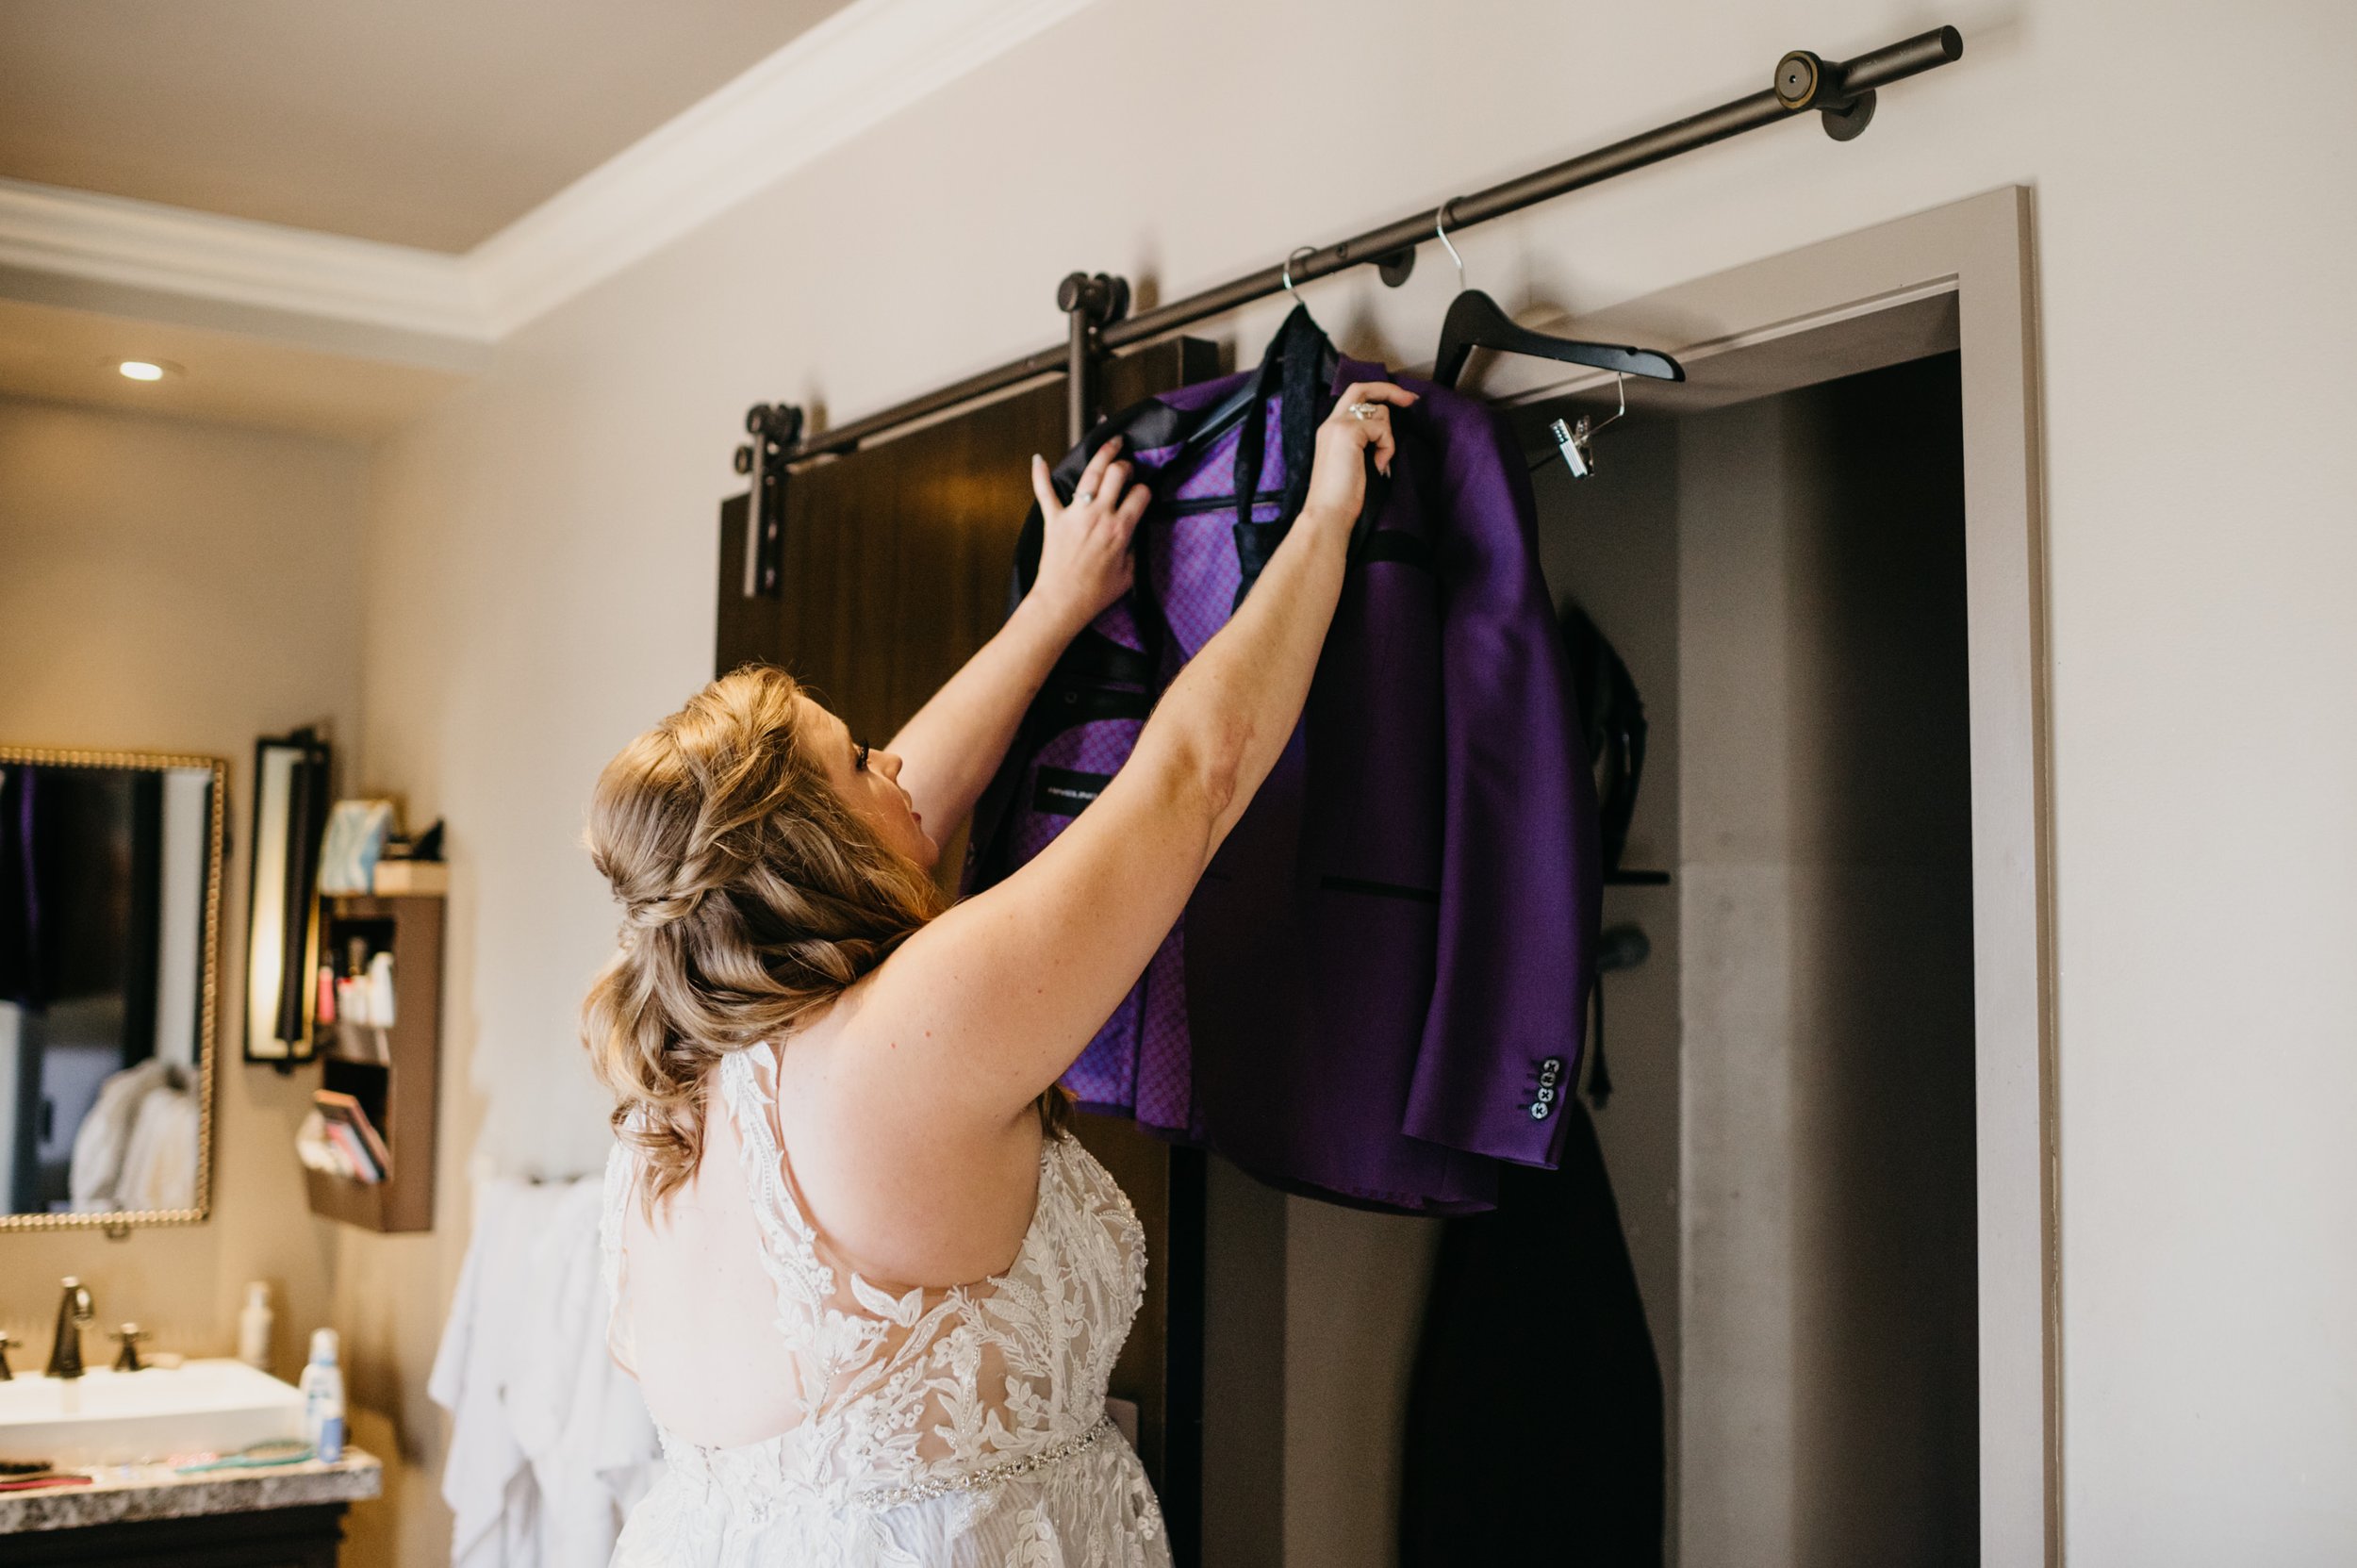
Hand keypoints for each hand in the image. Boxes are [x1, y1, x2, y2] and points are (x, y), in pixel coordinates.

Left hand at [1029, 437, 1149, 634]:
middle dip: (1125, 466)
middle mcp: (1098, 516)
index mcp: (1120, 529)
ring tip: (1111, 444)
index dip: (1144, 491)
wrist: (1062, 603)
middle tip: (1126, 468)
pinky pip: (1045, 492)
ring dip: (1103, 454)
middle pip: (1117, 474)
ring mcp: (1074, 515)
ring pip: (1090, 473)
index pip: (1140, 495)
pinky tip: (1038, 459)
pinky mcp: (1053, 520)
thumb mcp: (1128, 575)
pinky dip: (1040, 475)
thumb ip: (1134, 550)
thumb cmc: (1095, 594)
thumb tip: (1135, 534)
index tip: (1142, 495)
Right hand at [1301, 381, 1418, 528]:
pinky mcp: (1349, 432)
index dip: (1378, 394)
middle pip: (1362, 388)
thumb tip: (1384, 430)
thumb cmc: (1342, 497)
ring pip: (1379, 412)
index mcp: (1330, 429)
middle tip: (1412, 400)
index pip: (1353, 398)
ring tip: (1379, 462)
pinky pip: (1382, 428)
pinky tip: (1378, 466)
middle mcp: (1331, 422)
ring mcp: (1339, 425)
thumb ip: (1362, 441)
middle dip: (1390, 390)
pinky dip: (1387, 447)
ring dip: (1388, 437)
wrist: (1328, 513)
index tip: (1402, 400)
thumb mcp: (1353, 461)